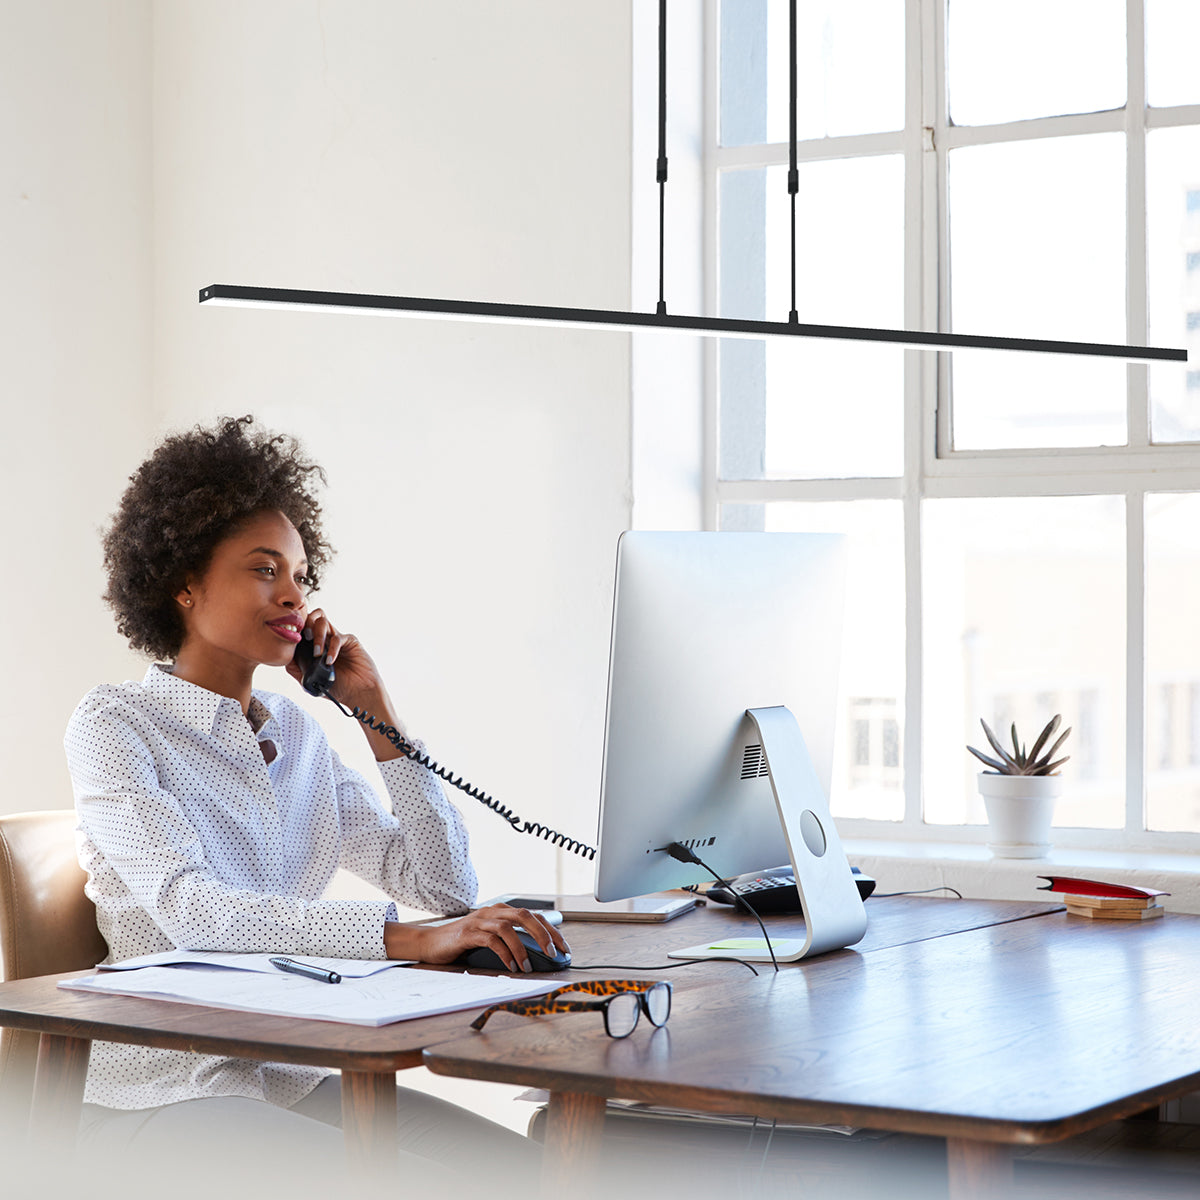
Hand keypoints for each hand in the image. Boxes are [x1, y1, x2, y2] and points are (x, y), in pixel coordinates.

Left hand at [285, 608, 386, 711]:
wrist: (358, 693)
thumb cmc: (337, 687)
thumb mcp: (309, 681)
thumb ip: (296, 669)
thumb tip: (283, 657)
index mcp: (315, 645)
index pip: (303, 627)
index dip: (296, 629)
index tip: (293, 643)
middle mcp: (326, 639)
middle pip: (312, 616)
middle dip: (305, 624)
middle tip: (305, 639)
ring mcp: (337, 638)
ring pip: (323, 621)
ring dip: (317, 635)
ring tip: (317, 653)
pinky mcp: (350, 642)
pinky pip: (338, 637)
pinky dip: (332, 648)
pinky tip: (330, 662)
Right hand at [388, 906, 570, 971]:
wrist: (431, 943)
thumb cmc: (464, 943)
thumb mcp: (491, 939)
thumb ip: (510, 941)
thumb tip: (537, 957)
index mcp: (501, 911)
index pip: (534, 916)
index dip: (551, 930)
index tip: (564, 948)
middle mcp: (493, 911)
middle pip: (525, 916)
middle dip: (543, 934)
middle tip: (553, 953)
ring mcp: (479, 920)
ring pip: (508, 927)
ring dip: (521, 948)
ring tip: (528, 966)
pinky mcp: (467, 933)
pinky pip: (490, 940)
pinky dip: (504, 953)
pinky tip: (511, 965)